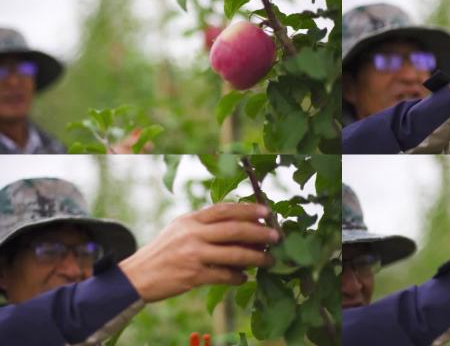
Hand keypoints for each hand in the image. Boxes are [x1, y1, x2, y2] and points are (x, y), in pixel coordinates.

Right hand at [119, 203, 279, 302]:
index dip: (247, 209)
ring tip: (269, 260)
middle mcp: (192, 234)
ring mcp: (192, 255)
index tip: (267, 211)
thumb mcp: (180, 228)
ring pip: (233, 254)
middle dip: (258, 232)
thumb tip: (241, 221)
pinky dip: (237, 276)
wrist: (137, 276)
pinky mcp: (192, 276)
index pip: (224, 209)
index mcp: (191, 219)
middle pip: (233, 230)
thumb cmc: (164, 251)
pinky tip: (245, 277)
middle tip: (276, 235)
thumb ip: (205, 223)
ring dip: (255, 257)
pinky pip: (223, 275)